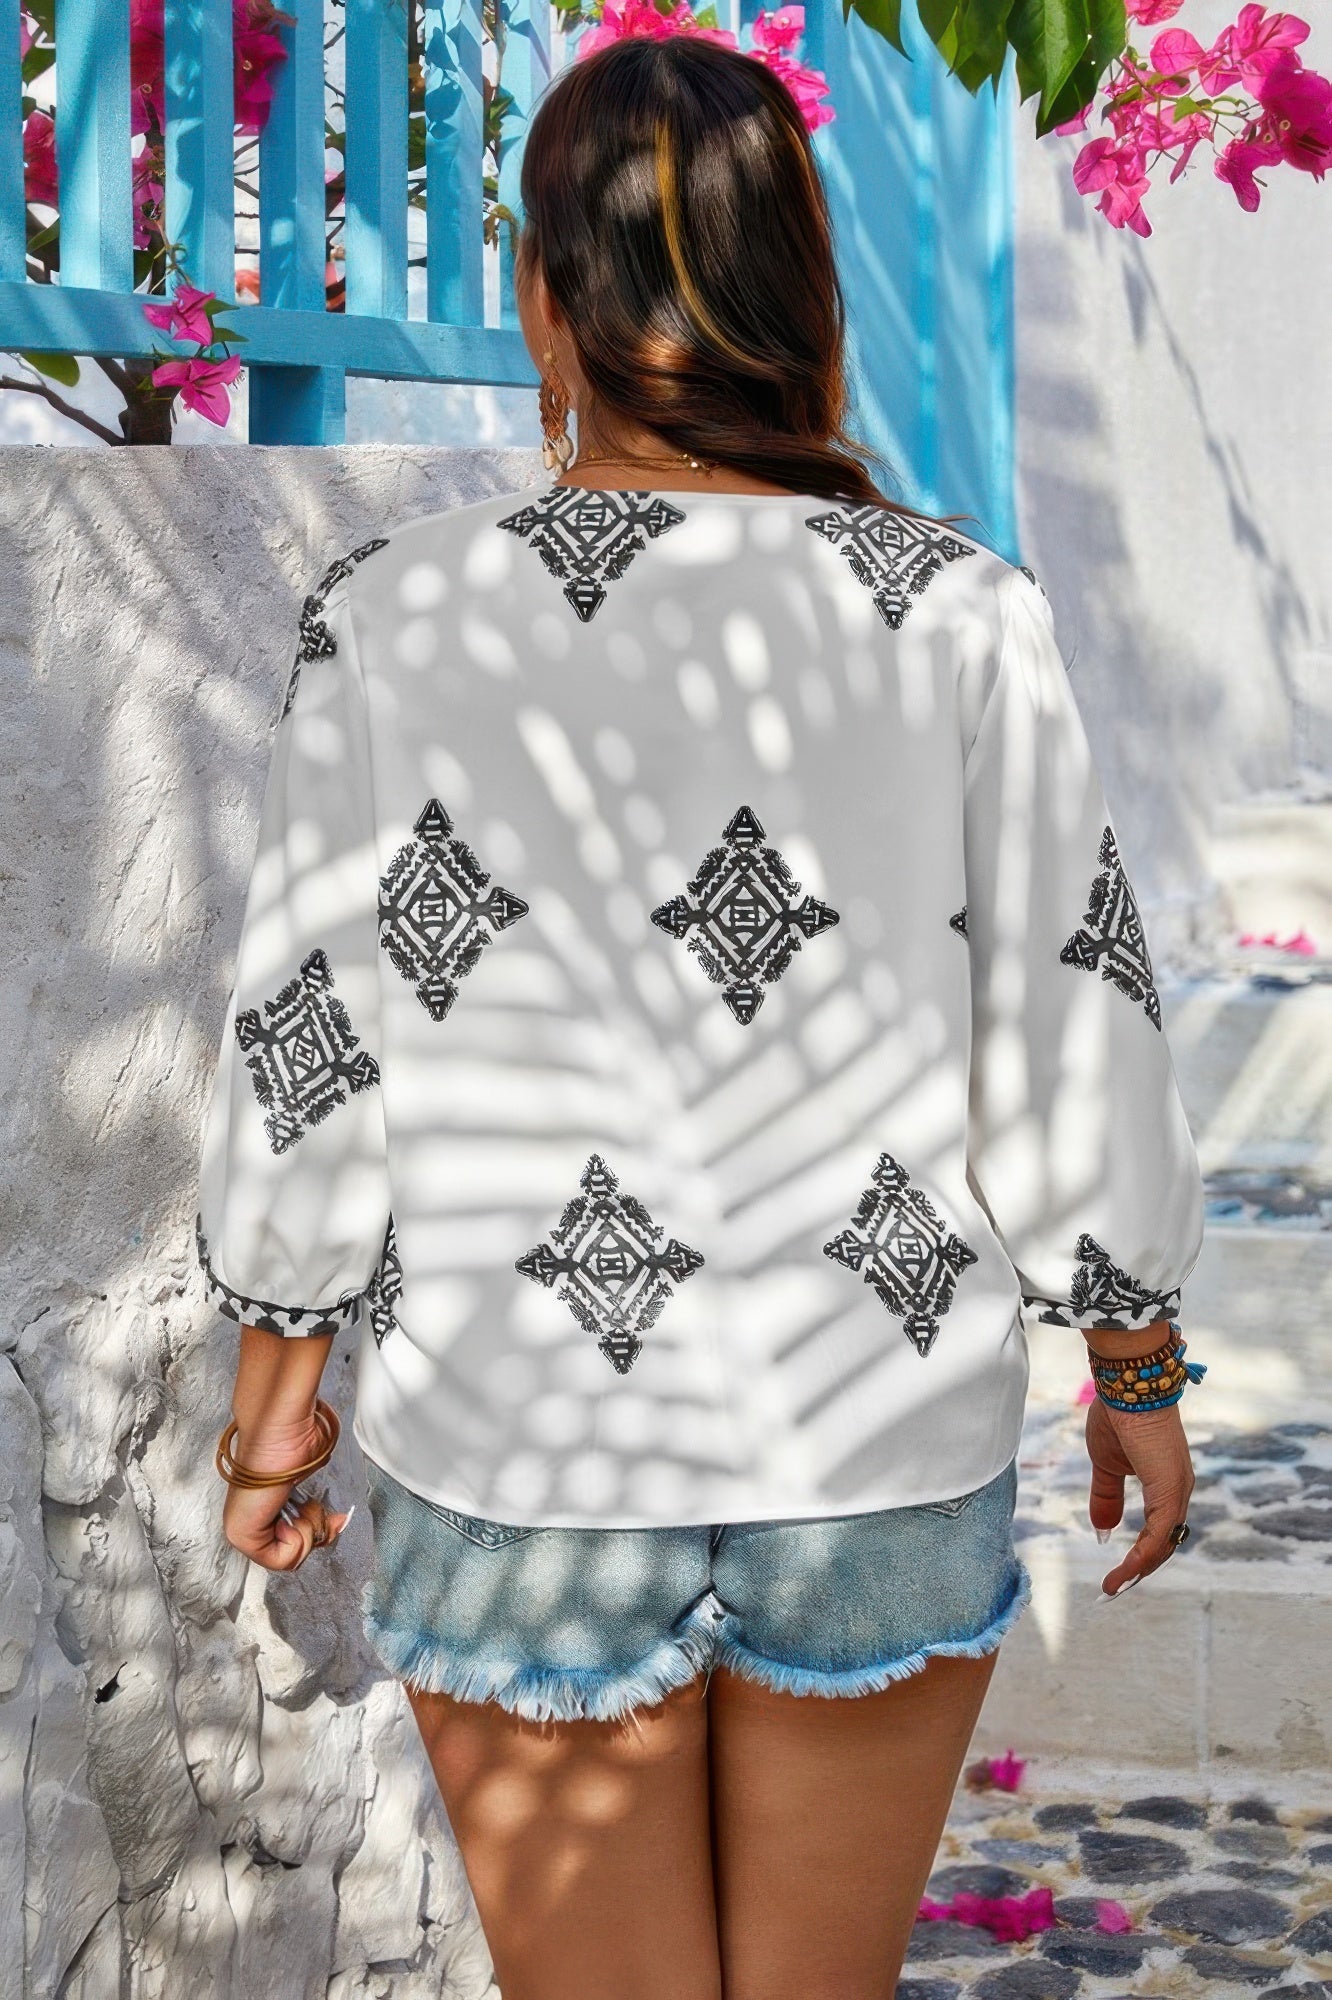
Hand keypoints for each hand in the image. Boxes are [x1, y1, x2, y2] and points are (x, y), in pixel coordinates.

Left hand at [221, 1412, 352, 1571]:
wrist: (279, 1431)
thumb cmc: (294, 1443)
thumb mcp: (314, 1484)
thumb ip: (320, 1512)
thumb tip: (340, 1522)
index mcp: (262, 1511)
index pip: (294, 1544)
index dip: (319, 1533)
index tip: (335, 1518)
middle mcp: (249, 1523)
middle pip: (295, 1554)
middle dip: (315, 1532)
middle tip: (313, 1508)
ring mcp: (241, 1532)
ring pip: (290, 1559)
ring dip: (308, 1531)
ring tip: (301, 1505)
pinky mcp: (242, 1536)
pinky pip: (283, 1560)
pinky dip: (299, 1538)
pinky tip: (289, 1514)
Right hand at [1086, 1395, 1193, 1596]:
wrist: (1128, 1384)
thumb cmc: (1118, 1415)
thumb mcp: (1106, 1464)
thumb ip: (1106, 1496)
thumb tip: (1103, 1530)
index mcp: (1167, 1484)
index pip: (1160, 1531)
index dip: (1140, 1555)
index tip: (1117, 1574)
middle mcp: (1179, 1490)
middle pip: (1165, 1544)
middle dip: (1139, 1569)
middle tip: (1114, 1587)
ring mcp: (1178, 1490)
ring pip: (1164, 1544)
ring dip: (1139, 1569)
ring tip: (1115, 1586)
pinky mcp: (1171, 1488)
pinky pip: (1161, 1534)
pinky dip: (1144, 1556)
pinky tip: (1126, 1570)